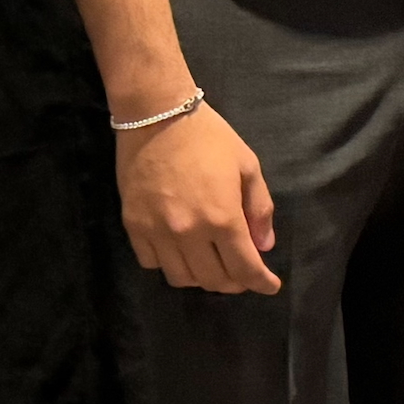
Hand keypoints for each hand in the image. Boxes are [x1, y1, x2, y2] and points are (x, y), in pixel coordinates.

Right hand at [115, 103, 281, 294]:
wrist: (157, 117)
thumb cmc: (210, 138)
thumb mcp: (247, 166)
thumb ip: (259, 209)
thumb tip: (265, 246)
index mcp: (222, 217)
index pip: (243, 267)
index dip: (260, 282)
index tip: (270, 286)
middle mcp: (188, 232)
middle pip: (213, 279)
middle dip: (235, 282)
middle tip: (244, 274)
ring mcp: (157, 232)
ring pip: (181, 278)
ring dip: (203, 277)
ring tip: (215, 264)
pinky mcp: (133, 227)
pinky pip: (153, 263)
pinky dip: (172, 264)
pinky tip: (183, 251)